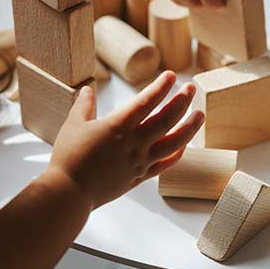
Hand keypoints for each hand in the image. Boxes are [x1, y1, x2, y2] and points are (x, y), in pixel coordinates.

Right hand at [48, 71, 204, 208]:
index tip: (171, 75)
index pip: (147, 101)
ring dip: (190, 127)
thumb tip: (87, 90)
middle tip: (191, 88)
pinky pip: (165, 165)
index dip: (161, 87)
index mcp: (118, 126)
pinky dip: (178, 154)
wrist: (70, 193)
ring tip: (200, 115)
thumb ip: (84, 105)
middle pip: (167, 119)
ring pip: (174, 143)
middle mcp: (135, 143)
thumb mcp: (73, 125)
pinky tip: (184, 146)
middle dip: (182, 101)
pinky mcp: (140, 176)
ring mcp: (140, 161)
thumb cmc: (69, 158)